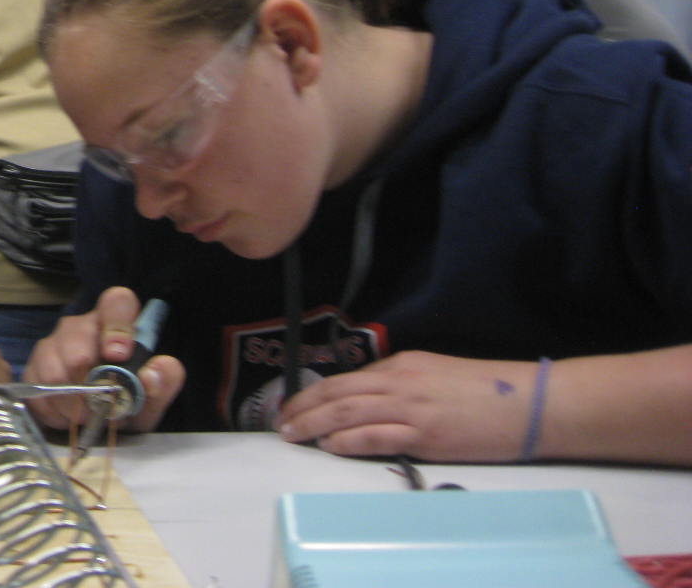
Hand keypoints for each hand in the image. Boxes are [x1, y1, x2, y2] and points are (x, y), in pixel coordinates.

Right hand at [20, 286, 182, 433]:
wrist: (96, 421)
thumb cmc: (126, 401)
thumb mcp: (152, 399)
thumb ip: (162, 384)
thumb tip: (153, 373)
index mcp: (116, 322)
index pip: (117, 302)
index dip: (117, 325)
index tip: (119, 355)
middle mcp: (80, 326)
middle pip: (76, 339)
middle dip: (89, 381)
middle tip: (100, 408)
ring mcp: (51, 345)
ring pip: (54, 368)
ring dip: (72, 401)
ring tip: (85, 417)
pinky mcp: (32, 368)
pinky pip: (37, 387)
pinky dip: (53, 409)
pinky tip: (67, 416)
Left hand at [277, 350, 540, 462]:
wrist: (531, 402)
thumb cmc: (490, 392)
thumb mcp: (438, 375)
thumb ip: (405, 384)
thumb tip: (373, 401)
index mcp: (403, 364)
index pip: (349, 379)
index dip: (317, 393)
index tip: (296, 405)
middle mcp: (400, 380)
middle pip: (338, 391)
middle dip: (303, 406)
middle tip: (280, 420)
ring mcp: (411, 407)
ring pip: (347, 412)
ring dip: (314, 423)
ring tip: (292, 434)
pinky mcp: (425, 433)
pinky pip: (375, 435)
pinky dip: (347, 440)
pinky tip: (329, 446)